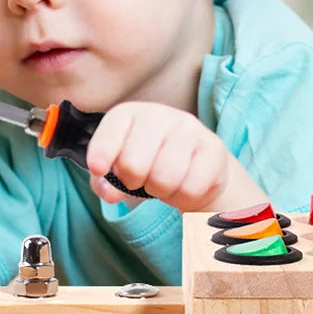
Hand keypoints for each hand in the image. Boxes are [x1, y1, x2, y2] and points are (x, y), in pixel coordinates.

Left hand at [86, 102, 231, 211]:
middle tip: (140, 181)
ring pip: (164, 179)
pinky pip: (191, 189)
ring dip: (160, 192)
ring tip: (162, 184)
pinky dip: (183, 199)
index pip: (110, 133)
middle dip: (132, 183)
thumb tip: (109, 193)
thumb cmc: (148, 165)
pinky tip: (182, 188)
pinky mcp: (213, 148)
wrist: (195, 166)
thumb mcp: (119, 171)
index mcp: (130, 114)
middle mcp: (160, 115)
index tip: (99, 169)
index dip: (100, 155)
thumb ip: (104, 183)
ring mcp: (190, 129)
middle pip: (134, 165)